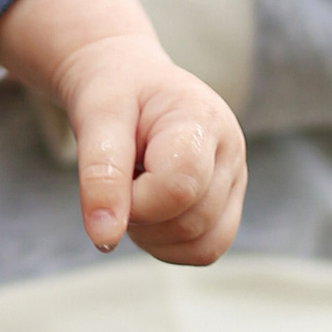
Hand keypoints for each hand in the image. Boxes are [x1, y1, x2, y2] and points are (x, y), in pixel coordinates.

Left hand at [0, 0, 247, 262]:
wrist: (130, 81)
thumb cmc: (114, 93)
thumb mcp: (95, 117)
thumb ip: (100, 175)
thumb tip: (104, 238)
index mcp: (203, 119)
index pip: (180, 185)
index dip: (136, 200)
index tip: (112, 178)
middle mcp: (231, 151)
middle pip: (191, 220)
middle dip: (140, 216)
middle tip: (118, 180)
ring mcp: (236, 180)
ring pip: (201, 244)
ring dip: (153, 234)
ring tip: (134, 191)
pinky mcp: (228, 204)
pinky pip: (204, 250)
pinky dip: (166, 245)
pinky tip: (148, 211)